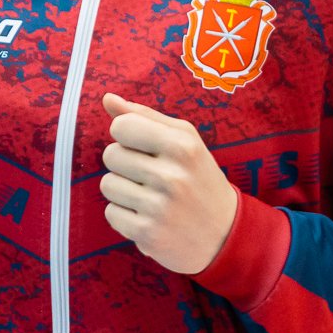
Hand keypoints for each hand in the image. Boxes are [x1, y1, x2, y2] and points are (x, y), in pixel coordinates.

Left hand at [99, 94, 238, 275]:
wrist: (225, 233)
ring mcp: (159, 207)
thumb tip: (107, 98)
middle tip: (151, 175)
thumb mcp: (184, 140)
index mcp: (182, 146)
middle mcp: (172, 176)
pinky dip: (124, 214)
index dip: (127, 135)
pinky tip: (147, 216)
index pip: (121, 126)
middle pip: (111, 154)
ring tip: (150, 196)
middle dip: (125, 163)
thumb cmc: (199, 178)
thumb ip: (144, 116)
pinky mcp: (147, 234)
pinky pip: (110, 212)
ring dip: (123, 190)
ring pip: (107, 184)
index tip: (144, 147)